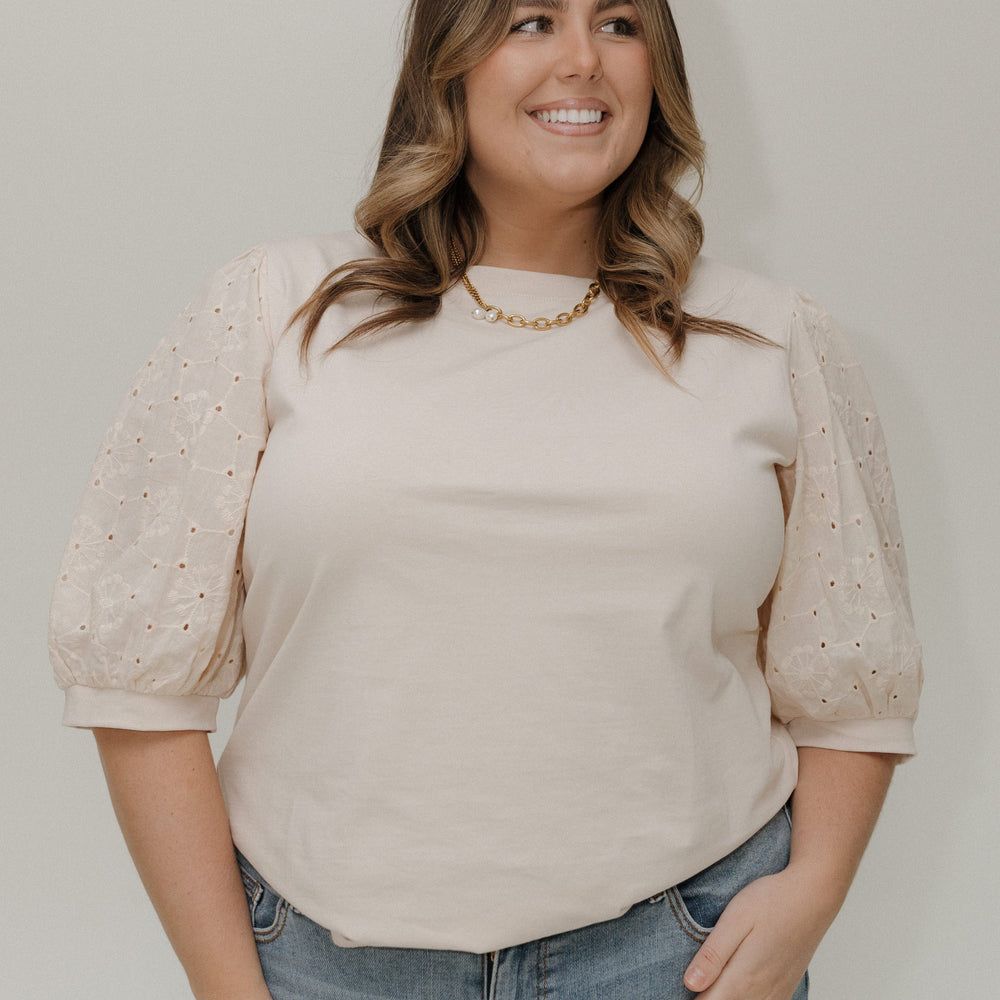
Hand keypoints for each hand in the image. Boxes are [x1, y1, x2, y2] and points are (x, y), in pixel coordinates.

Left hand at [682, 866, 839, 999]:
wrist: (812, 896)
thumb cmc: (771, 902)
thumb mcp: (735, 919)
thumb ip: (713, 954)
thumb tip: (690, 984)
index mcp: (743, 977)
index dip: (691, 997)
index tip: (681, 983)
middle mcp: (761, 993)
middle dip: (706, 996)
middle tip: (695, 976)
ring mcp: (776, 993)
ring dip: (725, 996)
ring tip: (712, 978)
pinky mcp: (785, 988)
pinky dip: (744, 998)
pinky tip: (737, 984)